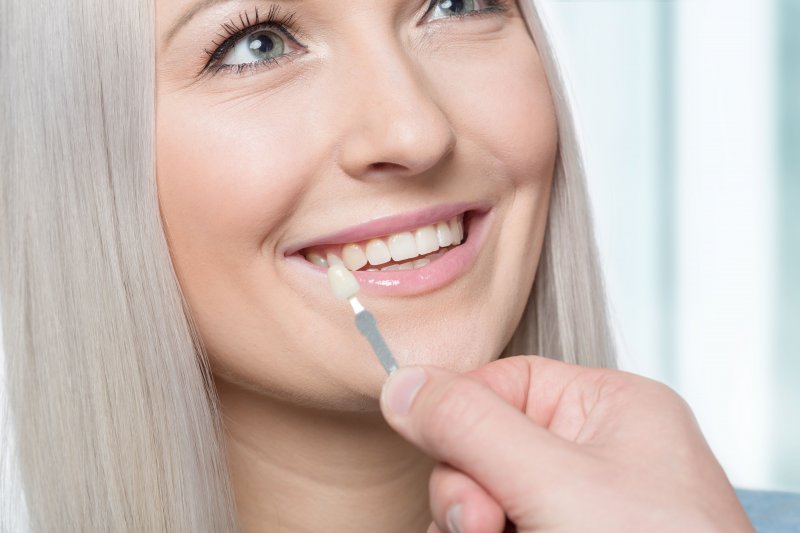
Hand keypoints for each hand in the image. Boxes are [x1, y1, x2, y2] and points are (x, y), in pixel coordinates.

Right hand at [379, 356, 753, 532]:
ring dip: (471, 522)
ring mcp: (583, 506)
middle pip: (485, 443)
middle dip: (469, 488)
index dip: (458, 413)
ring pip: (485, 495)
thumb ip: (470, 426)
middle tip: (484, 527)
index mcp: (611, 408)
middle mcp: (597, 453)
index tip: (430, 445)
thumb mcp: (553, 482)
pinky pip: (500, 525)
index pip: (503, 382)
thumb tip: (401, 384)